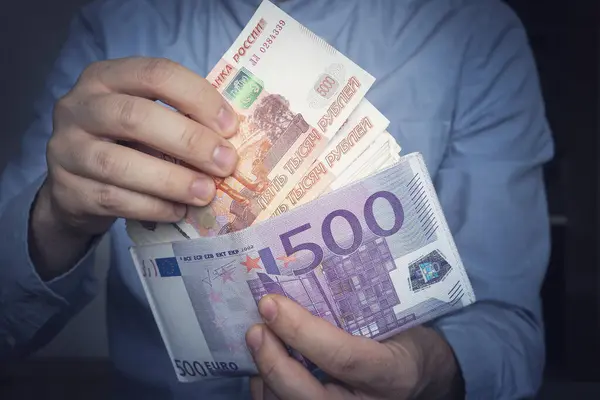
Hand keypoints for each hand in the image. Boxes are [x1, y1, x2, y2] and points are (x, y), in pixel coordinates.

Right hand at [30, 57, 238, 275]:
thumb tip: (231, 139)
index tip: (230, 126)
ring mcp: (67, 150)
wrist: (75, 188)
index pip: (155, 73)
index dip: (198, 97)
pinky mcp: (68, 190)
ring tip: (206, 193)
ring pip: (120, 164)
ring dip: (172, 180)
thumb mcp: (147, 119)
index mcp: (105, 78)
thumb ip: (180, 119)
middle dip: (189, 141)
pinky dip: (154, 207)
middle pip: (136, 117)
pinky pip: (115, 200)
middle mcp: (79, 108)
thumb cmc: (125, 145)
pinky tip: (180, 211)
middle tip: (225, 163)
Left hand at [245, 295, 462, 399]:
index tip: (271, 304)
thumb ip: (352, 311)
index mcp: (391, 373)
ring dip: (265, 376)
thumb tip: (295, 290)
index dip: (300, 331)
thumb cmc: (404, 341)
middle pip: (306, 395)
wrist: (420, 378)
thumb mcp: (394, 321)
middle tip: (255, 329)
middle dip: (272, 361)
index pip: (342, 357)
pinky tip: (264, 366)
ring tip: (258, 344)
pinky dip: (268, 391)